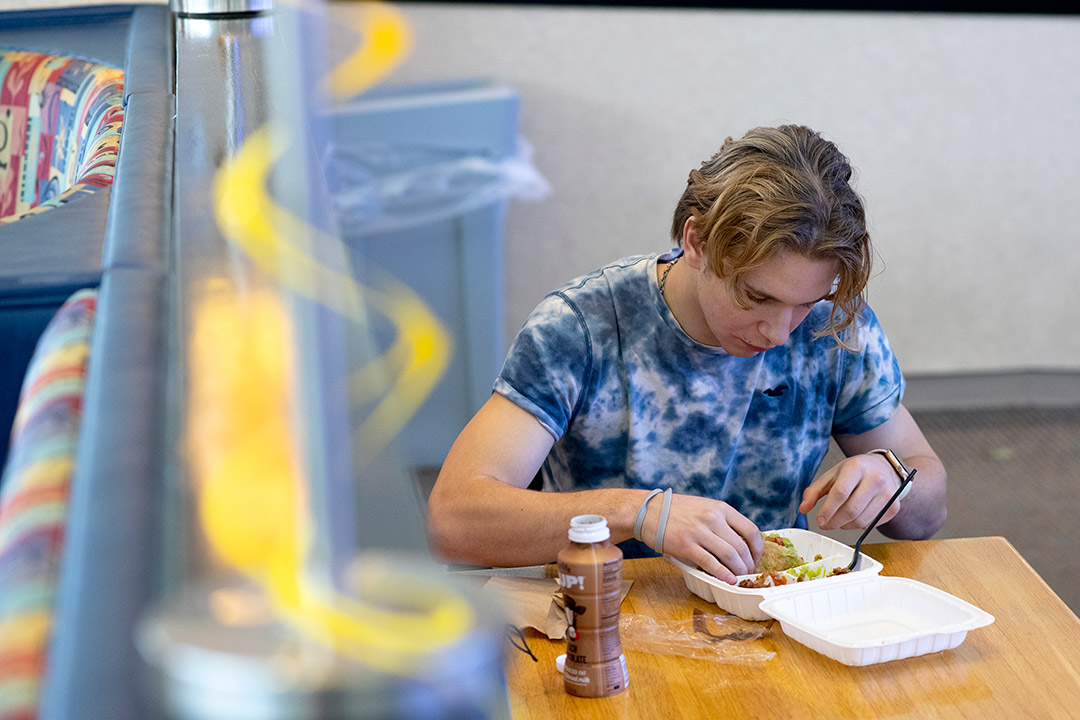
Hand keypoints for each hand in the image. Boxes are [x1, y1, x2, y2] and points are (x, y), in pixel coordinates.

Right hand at [645, 493, 762, 584]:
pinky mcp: (686, 545)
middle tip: (748, 572)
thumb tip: (739, 542)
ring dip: (738, 571)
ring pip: (729, 555)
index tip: (756, 557)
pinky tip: (727, 580)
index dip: (758, 548)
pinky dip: (722, 574)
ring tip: (739, 578)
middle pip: (741, 546)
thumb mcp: (704, 506)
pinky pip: (710, 563)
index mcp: (720, 508)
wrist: (647, 511)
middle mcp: (713, 518)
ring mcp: (699, 532)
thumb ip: (721, 520)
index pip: (750, 530)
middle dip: (748, 564)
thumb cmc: (676, 510)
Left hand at [800, 453, 903, 530]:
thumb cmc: (855, 471)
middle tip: (825, 524)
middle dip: (834, 522)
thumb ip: (814, 491)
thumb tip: (803, 508)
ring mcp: (887, 494)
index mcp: (856, 467)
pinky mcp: (894, 507)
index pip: (840, 493)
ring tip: (837, 520)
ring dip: (845, 526)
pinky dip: (858, 526)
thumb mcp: (832, 475)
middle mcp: (875, 479)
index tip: (819, 520)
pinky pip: (871, 524)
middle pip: (851, 510)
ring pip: (861, 521)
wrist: (884, 468)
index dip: (828, 510)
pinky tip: (853, 517)